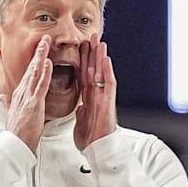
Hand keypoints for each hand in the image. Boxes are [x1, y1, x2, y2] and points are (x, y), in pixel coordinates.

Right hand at [0, 35, 51, 151]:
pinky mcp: (34, 104)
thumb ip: (8, 102)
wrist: (15, 145)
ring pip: (35, 72)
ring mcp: (27, 97)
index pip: (29, 73)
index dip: (35, 59)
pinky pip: (40, 86)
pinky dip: (44, 73)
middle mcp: (23, 92)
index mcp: (20, 94)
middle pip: (32, 68)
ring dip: (41, 56)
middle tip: (45, 37)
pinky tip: (48, 62)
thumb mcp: (13, 113)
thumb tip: (2, 96)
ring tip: (46, 42)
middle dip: (38, 52)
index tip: (40, 48)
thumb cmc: (18, 132)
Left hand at [74, 32, 116, 150]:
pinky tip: (106, 60)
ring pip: (101, 73)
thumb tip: (79, 108)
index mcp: (88, 98)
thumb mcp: (81, 122)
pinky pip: (108, 84)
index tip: (80, 48)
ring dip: (100, 57)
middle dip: (92, 53)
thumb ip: (81, 112)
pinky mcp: (108, 102)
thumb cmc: (91, 139)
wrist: (97, 150)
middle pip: (93, 69)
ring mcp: (103, 97)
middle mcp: (96, 95)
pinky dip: (107, 71)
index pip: (84, 75)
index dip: (82, 61)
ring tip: (99, 41)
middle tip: (90, 36)